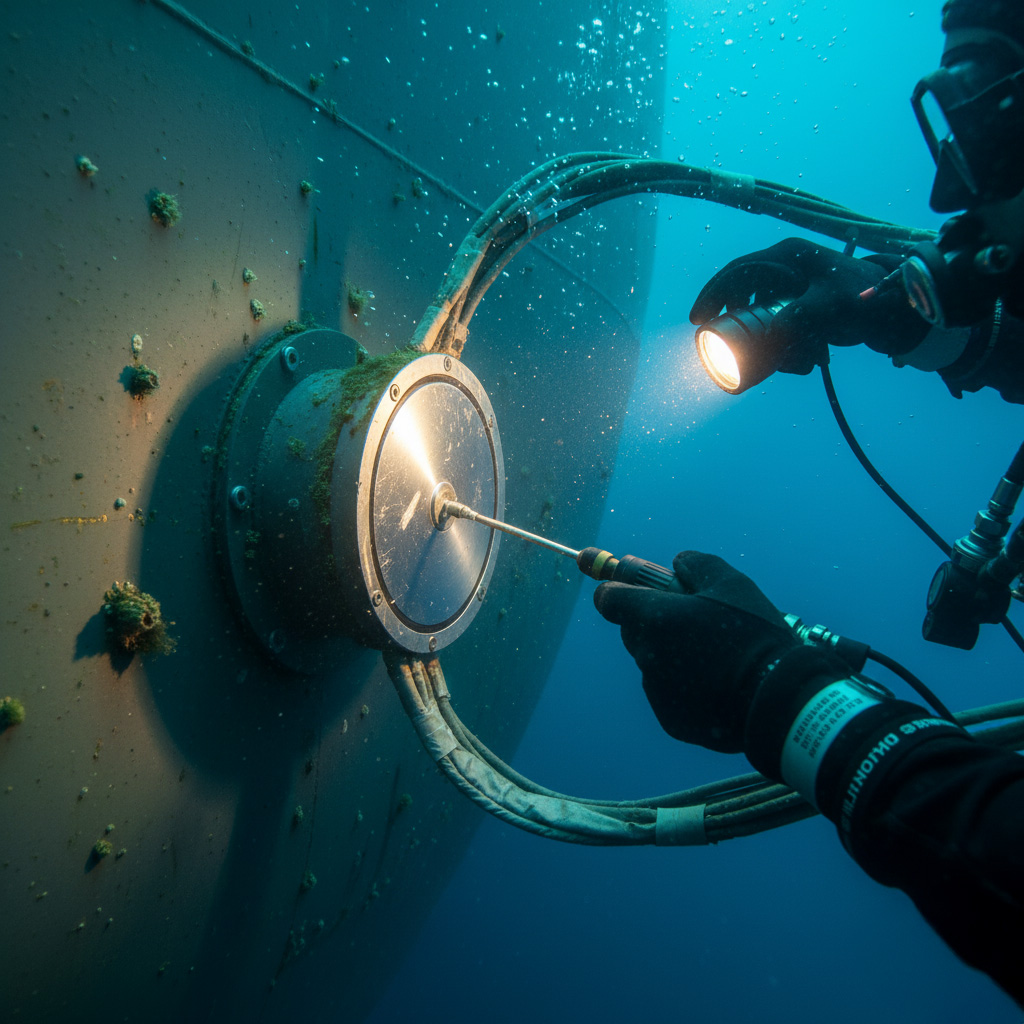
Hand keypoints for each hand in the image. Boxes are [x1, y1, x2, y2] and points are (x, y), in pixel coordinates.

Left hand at [593, 552, 800, 750]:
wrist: (778, 700)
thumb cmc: (754, 635)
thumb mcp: (732, 583)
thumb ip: (697, 564)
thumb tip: (678, 562)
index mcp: (654, 618)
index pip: (608, 599)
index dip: (619, 590)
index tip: (635, 590)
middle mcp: (646, 654)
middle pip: (633, 630)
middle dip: (654, 623)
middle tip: (693, 622)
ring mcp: (656, 690)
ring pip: (653, 662)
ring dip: (672, 655)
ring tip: (716, 657)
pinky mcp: (669, 718)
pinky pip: (668, 694)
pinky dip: (685, 686)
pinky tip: (718, 684)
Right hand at [689, 238, 926, 368]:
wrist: (896, 309)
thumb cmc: (864, 299)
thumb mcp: (829, 308)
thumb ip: (799, 318)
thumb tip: (768, 337)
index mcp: (787, 257)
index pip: (737, 272)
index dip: (713, 294)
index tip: (698, 320)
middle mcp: (786, 268)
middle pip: (745, 295)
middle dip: (738, 324)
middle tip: (727, 346)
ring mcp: (794, 286)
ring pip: (762, 313)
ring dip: (766, 340)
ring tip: (781, 360)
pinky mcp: (803, 304)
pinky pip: (780, 324)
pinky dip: (784, 345)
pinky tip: (801, 361)